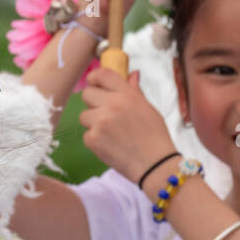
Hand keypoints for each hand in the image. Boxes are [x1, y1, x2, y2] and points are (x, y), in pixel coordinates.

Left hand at [80, 67, 175, 184]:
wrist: (154, 164)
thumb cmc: (155, 136)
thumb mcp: (148, 108)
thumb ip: (134, 91)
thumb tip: (132, 75)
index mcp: (127, 95)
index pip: (103, 75)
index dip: (94, 77)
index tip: (93, 82)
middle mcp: (112, 105)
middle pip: (87, 94)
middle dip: (92, 102)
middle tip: (104, 113)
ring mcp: (100, 122)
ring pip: (84, 116)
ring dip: (93, 123)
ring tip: (110, 133)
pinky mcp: (93, 139)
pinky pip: (86, 134)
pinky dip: (95, 140)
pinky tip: (110, 145)